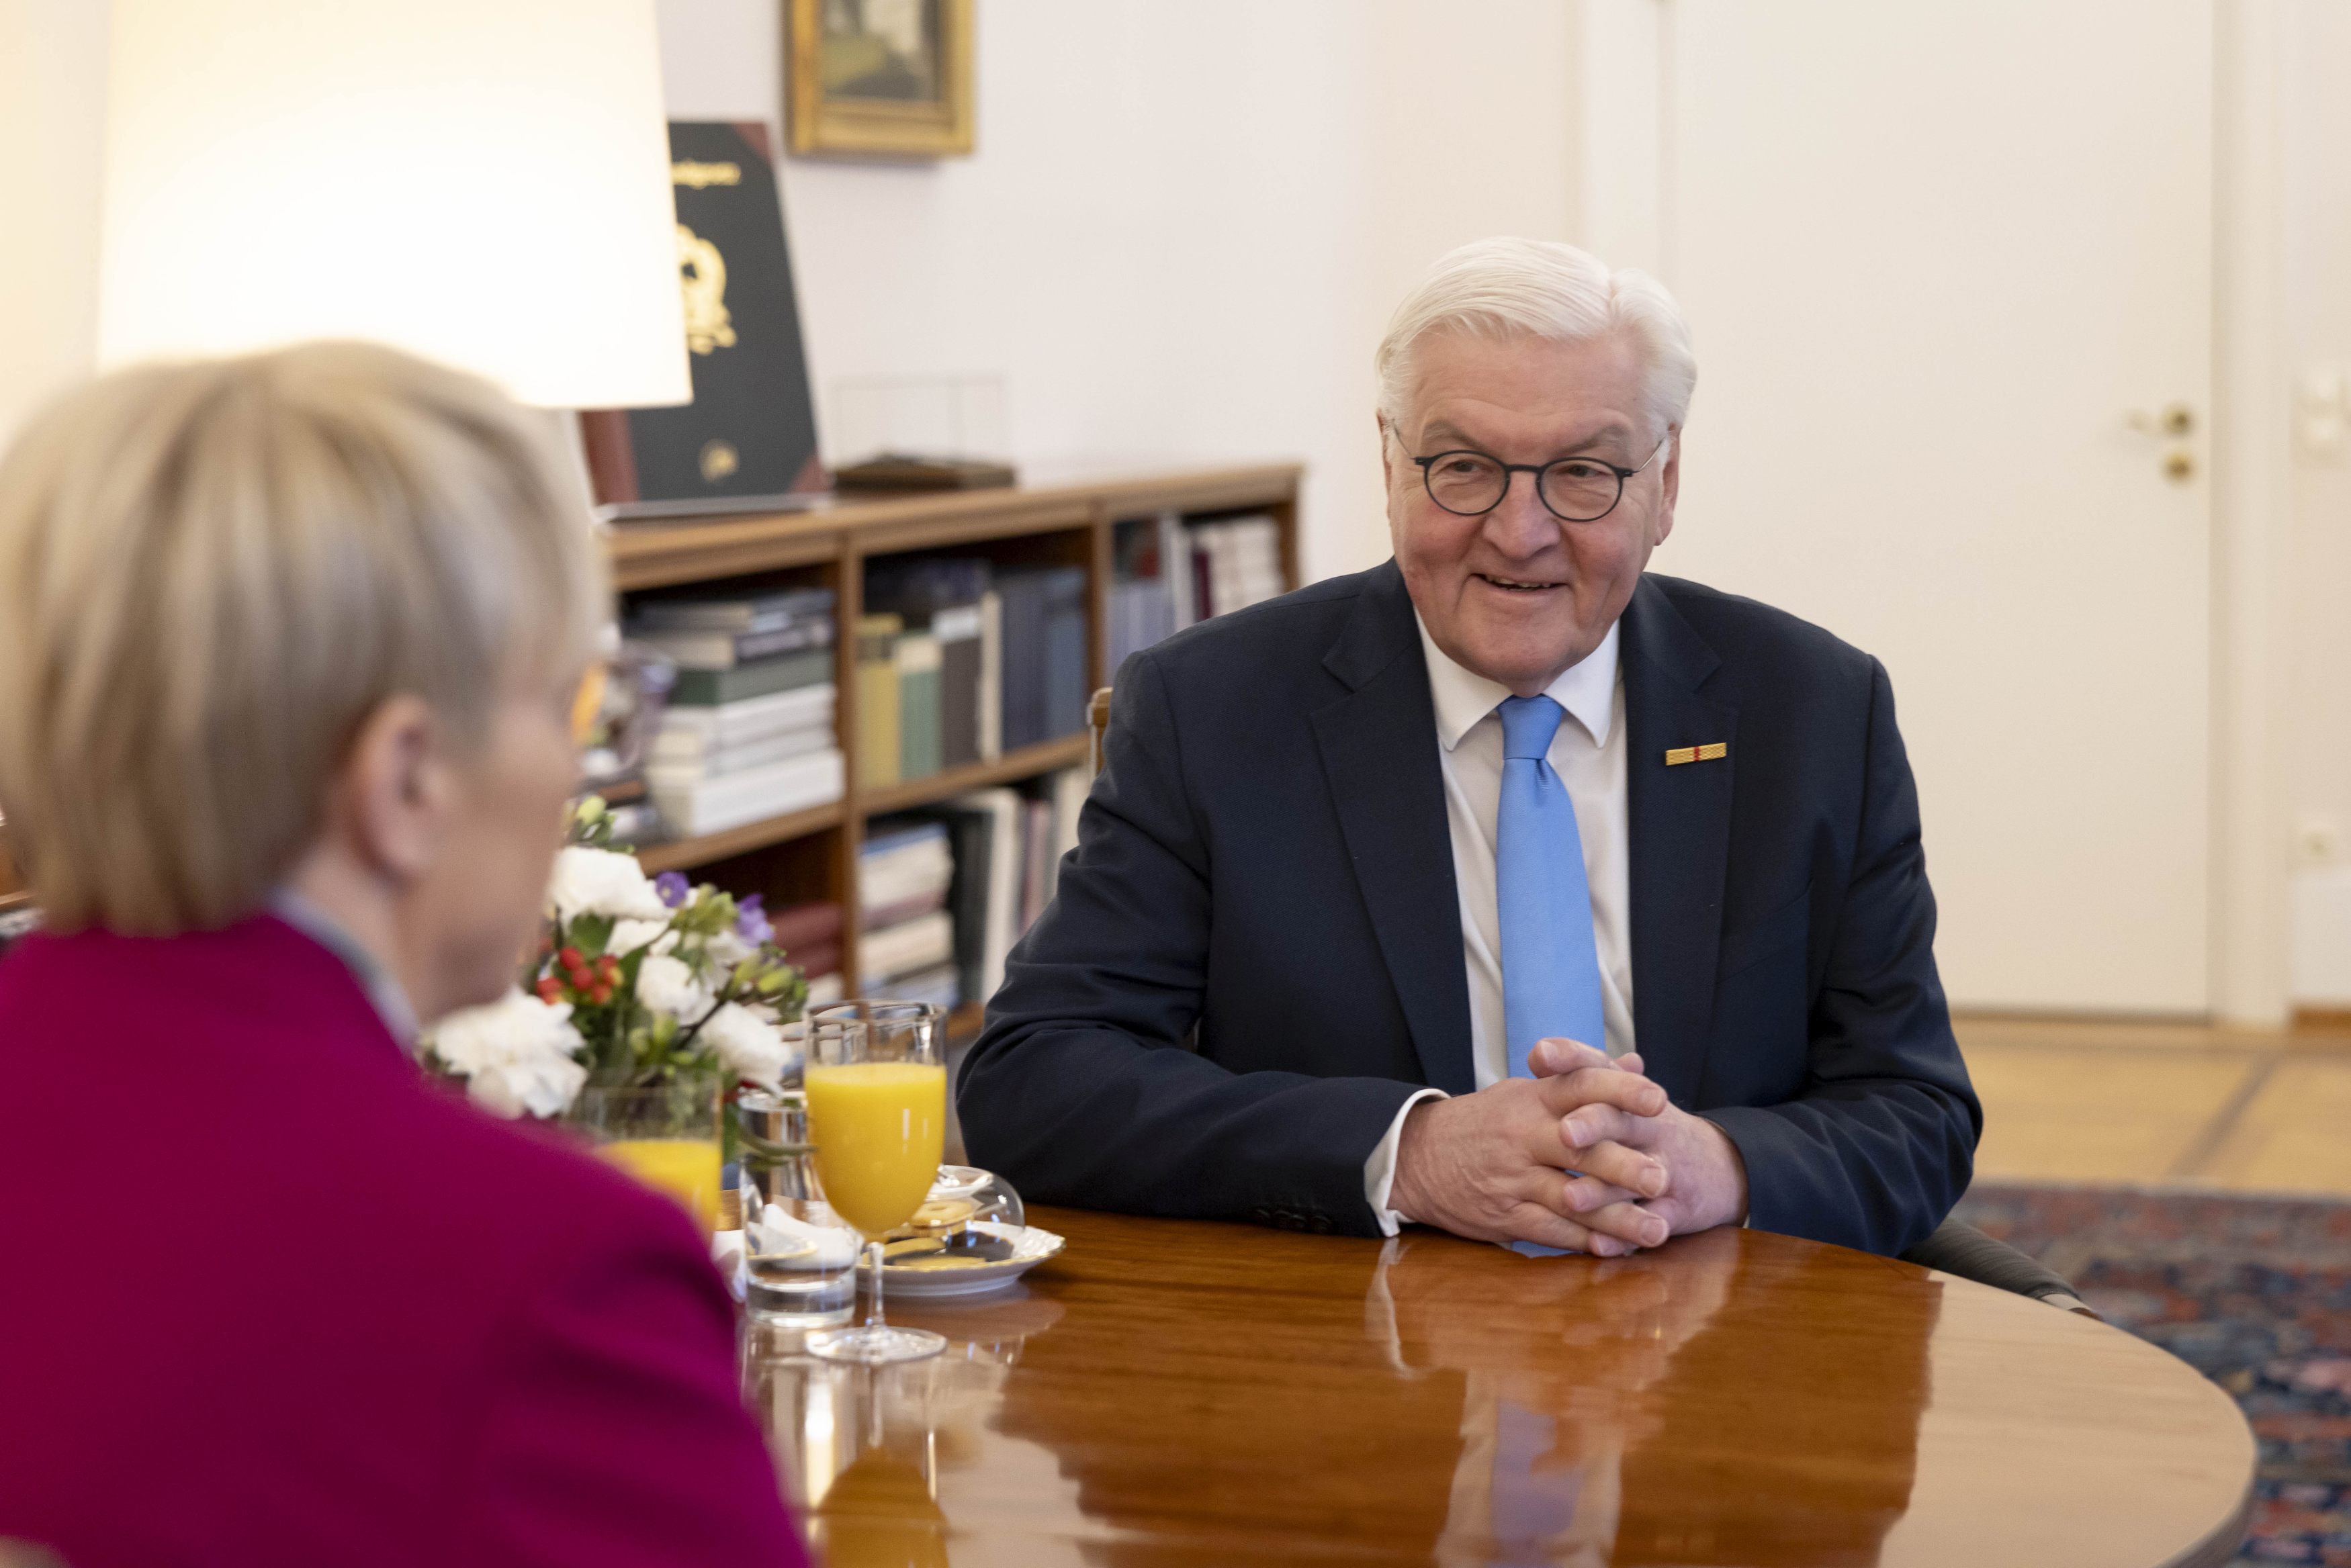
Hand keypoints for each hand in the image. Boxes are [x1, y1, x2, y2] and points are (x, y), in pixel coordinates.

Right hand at [1389, 1041, 1674, 1253]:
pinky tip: (1615, 1250)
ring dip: (1616, 1218)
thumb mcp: (1526, 1093)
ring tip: (1656, 1231)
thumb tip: (1635, 1062)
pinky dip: (1583, 1242)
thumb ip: (1582, 1081)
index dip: (1620, 1091)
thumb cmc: (1484, 1123)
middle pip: (1579, 1148)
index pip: (1580, 1086)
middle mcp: (1523, 1135)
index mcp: (1531, 1098)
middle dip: (1624, 1164)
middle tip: (1664, 1178)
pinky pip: (1549, 1230)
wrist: (1417, 1157)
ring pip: (1570, 1198)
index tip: (1660, 1100)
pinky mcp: (1503, 1215)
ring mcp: (1512, 1177)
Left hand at [1527, 1037, 1749, 1240]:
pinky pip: (1653, 1221)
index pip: (1598, 1067)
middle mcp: (1648, 1125)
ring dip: (1601, 1189)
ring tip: (1570, 1198)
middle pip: (1619, 1119)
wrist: (1720, 1167)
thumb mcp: (1623, 1099)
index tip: (1538, 1054)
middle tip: (1564, 1132)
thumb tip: (1538, 1053)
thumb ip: (1582, 1079)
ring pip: (1633, 1175)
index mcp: (1628, 1095)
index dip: (1571, 1058)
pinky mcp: (1677, 1208)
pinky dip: (1626, 1235)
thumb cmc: (1648, 1129)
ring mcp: (1665, 1167)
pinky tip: (1601, 1247)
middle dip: (1593, 1124)